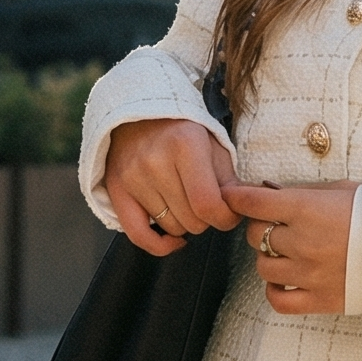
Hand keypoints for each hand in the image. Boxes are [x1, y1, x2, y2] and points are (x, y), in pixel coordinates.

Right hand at [105, 118, 241, 256]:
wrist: (139, 115)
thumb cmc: (183, 132)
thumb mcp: (213, 146)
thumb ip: (230, 180)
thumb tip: (245, 209)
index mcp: (185, 145)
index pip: (208, 204)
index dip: (226, 218)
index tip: (229, 214)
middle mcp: (155, 161)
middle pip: (192, 221)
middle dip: (206, 219)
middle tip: (205, 202)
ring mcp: (133, 177)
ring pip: (171, 228)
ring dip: (184, 223)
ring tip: (184, 202)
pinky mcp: (116, 190)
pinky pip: (138, 236)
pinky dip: (160, 246)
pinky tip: (173, 240)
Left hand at [222, 180, 358, 314]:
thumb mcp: (341, 189)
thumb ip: (302, 191)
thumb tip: (268, 189)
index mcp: (307, 208)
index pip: (252, 202)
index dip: (236, 197)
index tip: (231, 196)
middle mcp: (303, 241)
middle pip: (255, 234)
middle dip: (260, 225)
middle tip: (277, 222)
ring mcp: (310, 273)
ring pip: (263, 266)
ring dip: (269, 256)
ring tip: (286, 250)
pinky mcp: (320, 299)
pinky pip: (278, 300)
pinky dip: (275, 290)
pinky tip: (285, 279)